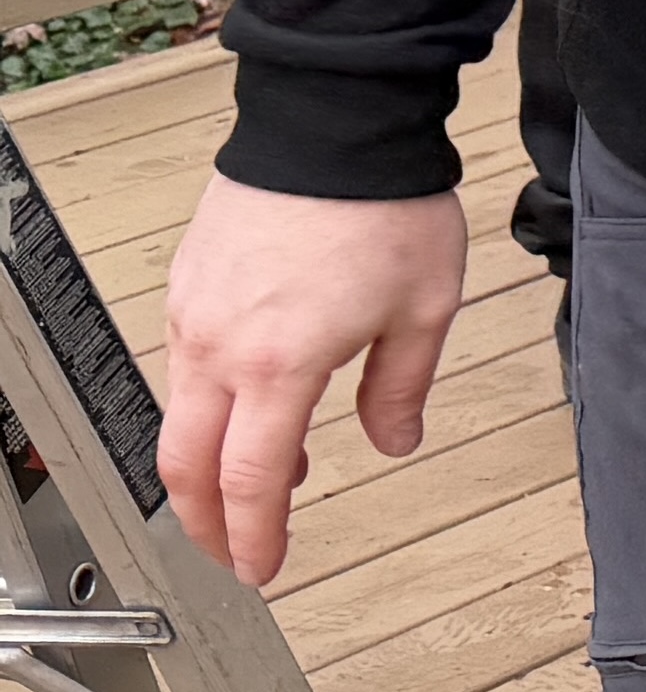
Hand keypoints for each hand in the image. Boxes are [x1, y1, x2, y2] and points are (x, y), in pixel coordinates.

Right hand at [157, 172, 464, 586]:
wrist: (335, 124)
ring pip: (176, 418)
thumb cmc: (382, 205)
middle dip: (206, 523)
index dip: (255, 537)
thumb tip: (392, 441)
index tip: (264, 568)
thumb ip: (401, 388)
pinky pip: (183, 368)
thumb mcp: (423, 310)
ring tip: (263, 482)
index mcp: (278, 365)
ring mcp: (192, 314)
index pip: (249, 482)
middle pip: (184, 465)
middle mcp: (219, 346)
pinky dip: (208, 409)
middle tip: (237, 551)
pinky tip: (254, 409)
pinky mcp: (187, 286)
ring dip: (209, 464)